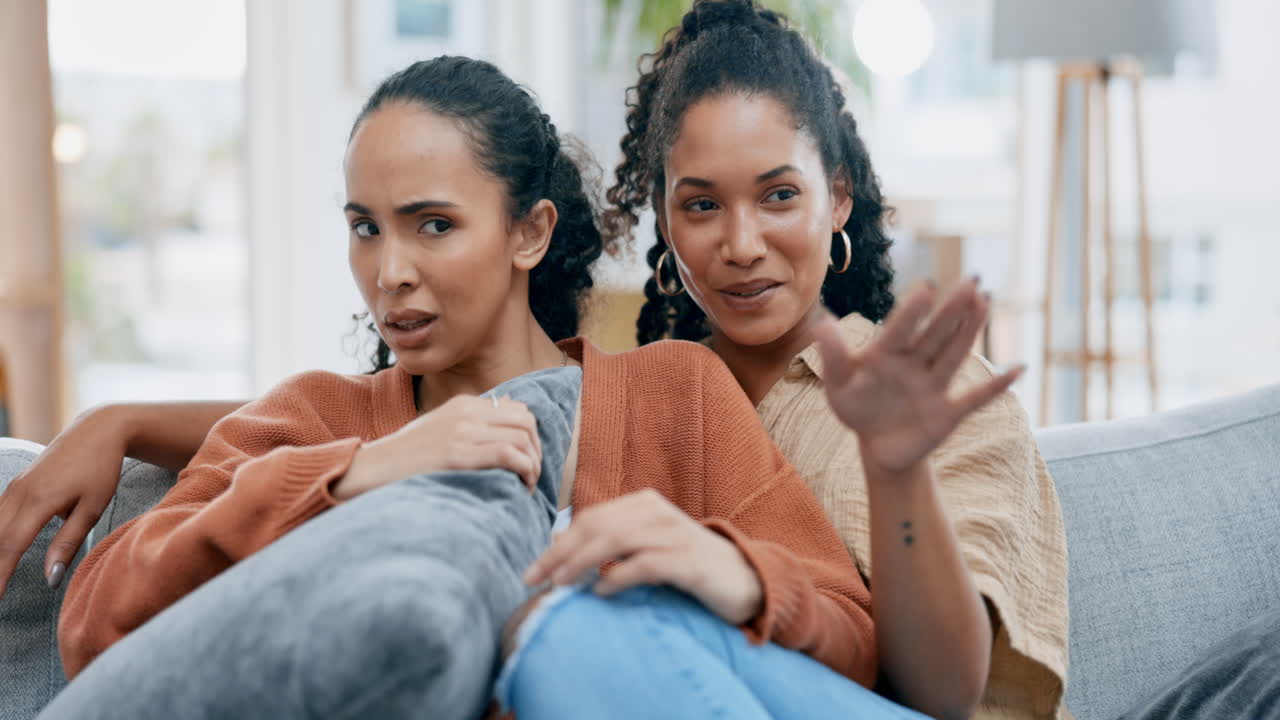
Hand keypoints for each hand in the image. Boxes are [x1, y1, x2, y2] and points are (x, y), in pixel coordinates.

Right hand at [0, 405, 132, 596]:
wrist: (98, 430)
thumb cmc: (101, 469)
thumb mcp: (92, 507)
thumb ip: (68, 543)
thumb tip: (50, 578)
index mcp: (39, 500)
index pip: (11, 546)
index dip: (0, 574)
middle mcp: (19, 492)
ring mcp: (14, 486)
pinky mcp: (16, 484)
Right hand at [334, 395, 542, 499]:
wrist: (371, 468)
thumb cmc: (406, 458)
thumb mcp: (440, 429)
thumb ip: (471, 424)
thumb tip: (507, 417)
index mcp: (464, 404)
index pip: (517, 409)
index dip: (531, 436)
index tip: (528, 460)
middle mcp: (466, 411)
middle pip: (526, 421)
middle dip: (537, 450)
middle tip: (532, 475)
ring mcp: (462, 430)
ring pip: (522, 437)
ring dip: (533, 464)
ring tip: (527, 485)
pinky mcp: (458, 453)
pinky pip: (509, 454)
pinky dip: (524, 470)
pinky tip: (519, 486)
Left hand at [522, 489, 763, 624]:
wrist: (745, 580)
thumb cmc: (687, 565)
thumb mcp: (645, 547)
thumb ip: (609, 541)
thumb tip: (559, 542)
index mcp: (643, 504)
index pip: (590, 518)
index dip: (558, 543)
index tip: (533, 571)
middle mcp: (657, 512)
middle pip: (597, 527)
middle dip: (561, 553)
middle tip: (536, 580)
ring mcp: (674, 534)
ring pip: (616, 541)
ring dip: (582, 563)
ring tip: (561, 585)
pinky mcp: (689, 561)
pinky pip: (645, 564)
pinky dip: (619, 578)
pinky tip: (603, 592)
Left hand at [814, 278, 1024, 474]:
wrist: (877, 447)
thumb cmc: (857, 409)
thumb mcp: (838, 386)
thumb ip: (833, 355)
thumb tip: (821, 320)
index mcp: (887, 354)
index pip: (901, 330)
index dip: (913, 311)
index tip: (927, 288)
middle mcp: (915, 363)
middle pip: (937, 333)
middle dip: (953, 309)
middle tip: (971, 280)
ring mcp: (935, 386)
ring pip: (956, 354)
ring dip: (971, 330)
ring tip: (985, 301)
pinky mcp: (949, 413)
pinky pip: (976, 398)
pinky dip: (996, 386)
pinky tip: (1018, 368)